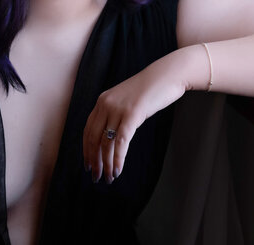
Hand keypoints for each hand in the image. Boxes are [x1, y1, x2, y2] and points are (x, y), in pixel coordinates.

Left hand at [82, 53, 189, 183]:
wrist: (166, 75)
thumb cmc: (150, 89)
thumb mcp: (127, 100)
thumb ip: (116, 113)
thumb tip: (112, 135)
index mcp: (102, 101)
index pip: (87, 130)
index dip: (86, 149)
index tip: (88, 164)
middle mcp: (106, 104)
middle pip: (93, 138)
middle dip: (93, 160)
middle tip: (96, 177)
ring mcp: (118, 108)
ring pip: (106, 142)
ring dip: (106, 164)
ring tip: (108, 178)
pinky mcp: (132, 114)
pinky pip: (121, 141)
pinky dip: (118, 159)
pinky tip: (118, 170)